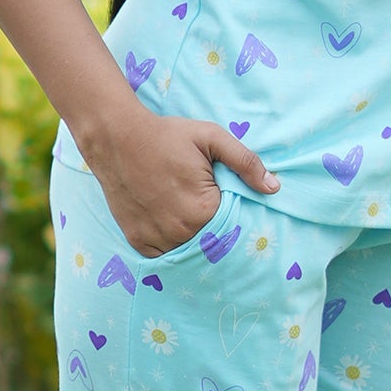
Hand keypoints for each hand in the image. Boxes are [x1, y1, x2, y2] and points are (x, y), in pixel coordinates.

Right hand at [82, 109, 278, 258]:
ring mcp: (157, 239)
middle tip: (200, 202)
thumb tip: (274, 188)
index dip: (231, 212)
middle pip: (210, 240)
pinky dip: (169, 244)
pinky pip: (162, 255)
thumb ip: (245, 162)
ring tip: (184, 212)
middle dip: (213, 226)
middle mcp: (180, 231)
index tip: (223, 197)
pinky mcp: (137, 241)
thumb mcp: (211, 138)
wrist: (117, 137)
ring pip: (187, 251)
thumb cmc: (167, 135)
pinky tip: (169, 223)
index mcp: (203, 210)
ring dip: (191, 238)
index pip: (232, 224)